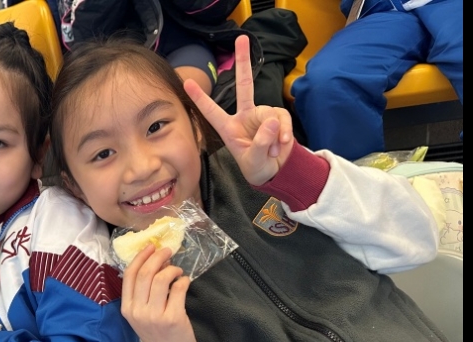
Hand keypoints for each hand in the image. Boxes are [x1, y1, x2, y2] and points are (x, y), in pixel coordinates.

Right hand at [121, 245, 202, 341]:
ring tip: (178, 271)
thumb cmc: (157, 333)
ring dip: (172, 269)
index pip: (129, 275)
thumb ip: (143, 292)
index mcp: (127, 308)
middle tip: (168, 251)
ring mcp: (155, 315)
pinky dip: (183, 280)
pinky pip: (178, 289)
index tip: (151, 246)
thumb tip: (155, 263)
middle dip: (158, 257)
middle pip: (145, 274)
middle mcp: (138, 311)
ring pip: (161, 279)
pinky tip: (184, 282)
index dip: (141, 257)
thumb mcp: (141, 315)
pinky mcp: (173, 318)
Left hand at [185, 34, 294, 185]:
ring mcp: (262, 115)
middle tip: (242, 39)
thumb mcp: (254, 161)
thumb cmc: (257, 167)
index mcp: (228, 128)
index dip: (200, 98)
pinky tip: (283, 145)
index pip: (211, 111)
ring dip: (275, 136)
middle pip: (244, 85)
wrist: (276, 171)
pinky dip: (285, 134)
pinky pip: (283, 120)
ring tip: (273, 151)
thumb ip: (260, 143)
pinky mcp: (278, 118)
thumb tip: (273, 121)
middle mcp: (244, 116)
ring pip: (271, 116)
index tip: (186, 82)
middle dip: (243, 62)